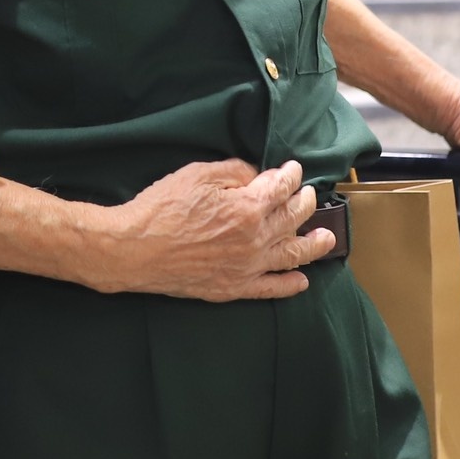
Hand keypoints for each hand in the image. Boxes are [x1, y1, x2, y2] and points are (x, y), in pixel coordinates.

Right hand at [105, 160, 332, 301]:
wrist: (134, 249)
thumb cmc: (161, 208)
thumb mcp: (197, 175)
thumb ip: (234, 171)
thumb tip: (257, 175)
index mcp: (249, 208)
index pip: (282, 187)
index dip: (290, 174)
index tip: (292, 169)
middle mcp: (256, 239)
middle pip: (293, 218)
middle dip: (304, 202)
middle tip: (307, 195)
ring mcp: (247, 267)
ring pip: (293, 255)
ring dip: (314, 245)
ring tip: (325, 237)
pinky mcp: (234, 288)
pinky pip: (271, 289)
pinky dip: (290, 285)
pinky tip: (301, 281)